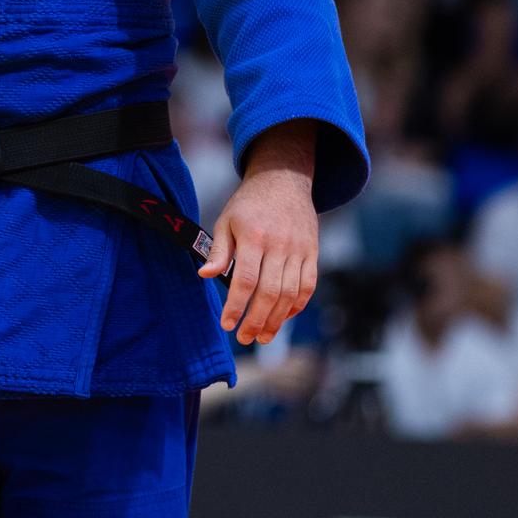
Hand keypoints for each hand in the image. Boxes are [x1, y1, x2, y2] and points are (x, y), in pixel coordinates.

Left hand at [199, 120, 318, 345]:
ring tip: (262, 336)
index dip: (236, 306)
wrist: (284, 180)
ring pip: (290, 293)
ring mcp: (299, 249)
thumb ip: (218, 250)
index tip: (227, 324)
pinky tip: (284, 317)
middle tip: (244, 338)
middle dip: (256, 320)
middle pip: (270, 292)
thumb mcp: (226, 221)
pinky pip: (308, 285)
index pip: (246, 280)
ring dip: (277, 320)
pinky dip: (297, 305)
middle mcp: (279, 245)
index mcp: (254, 236)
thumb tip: (205, 275)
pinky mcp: (312, 252)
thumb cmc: (249, 204)